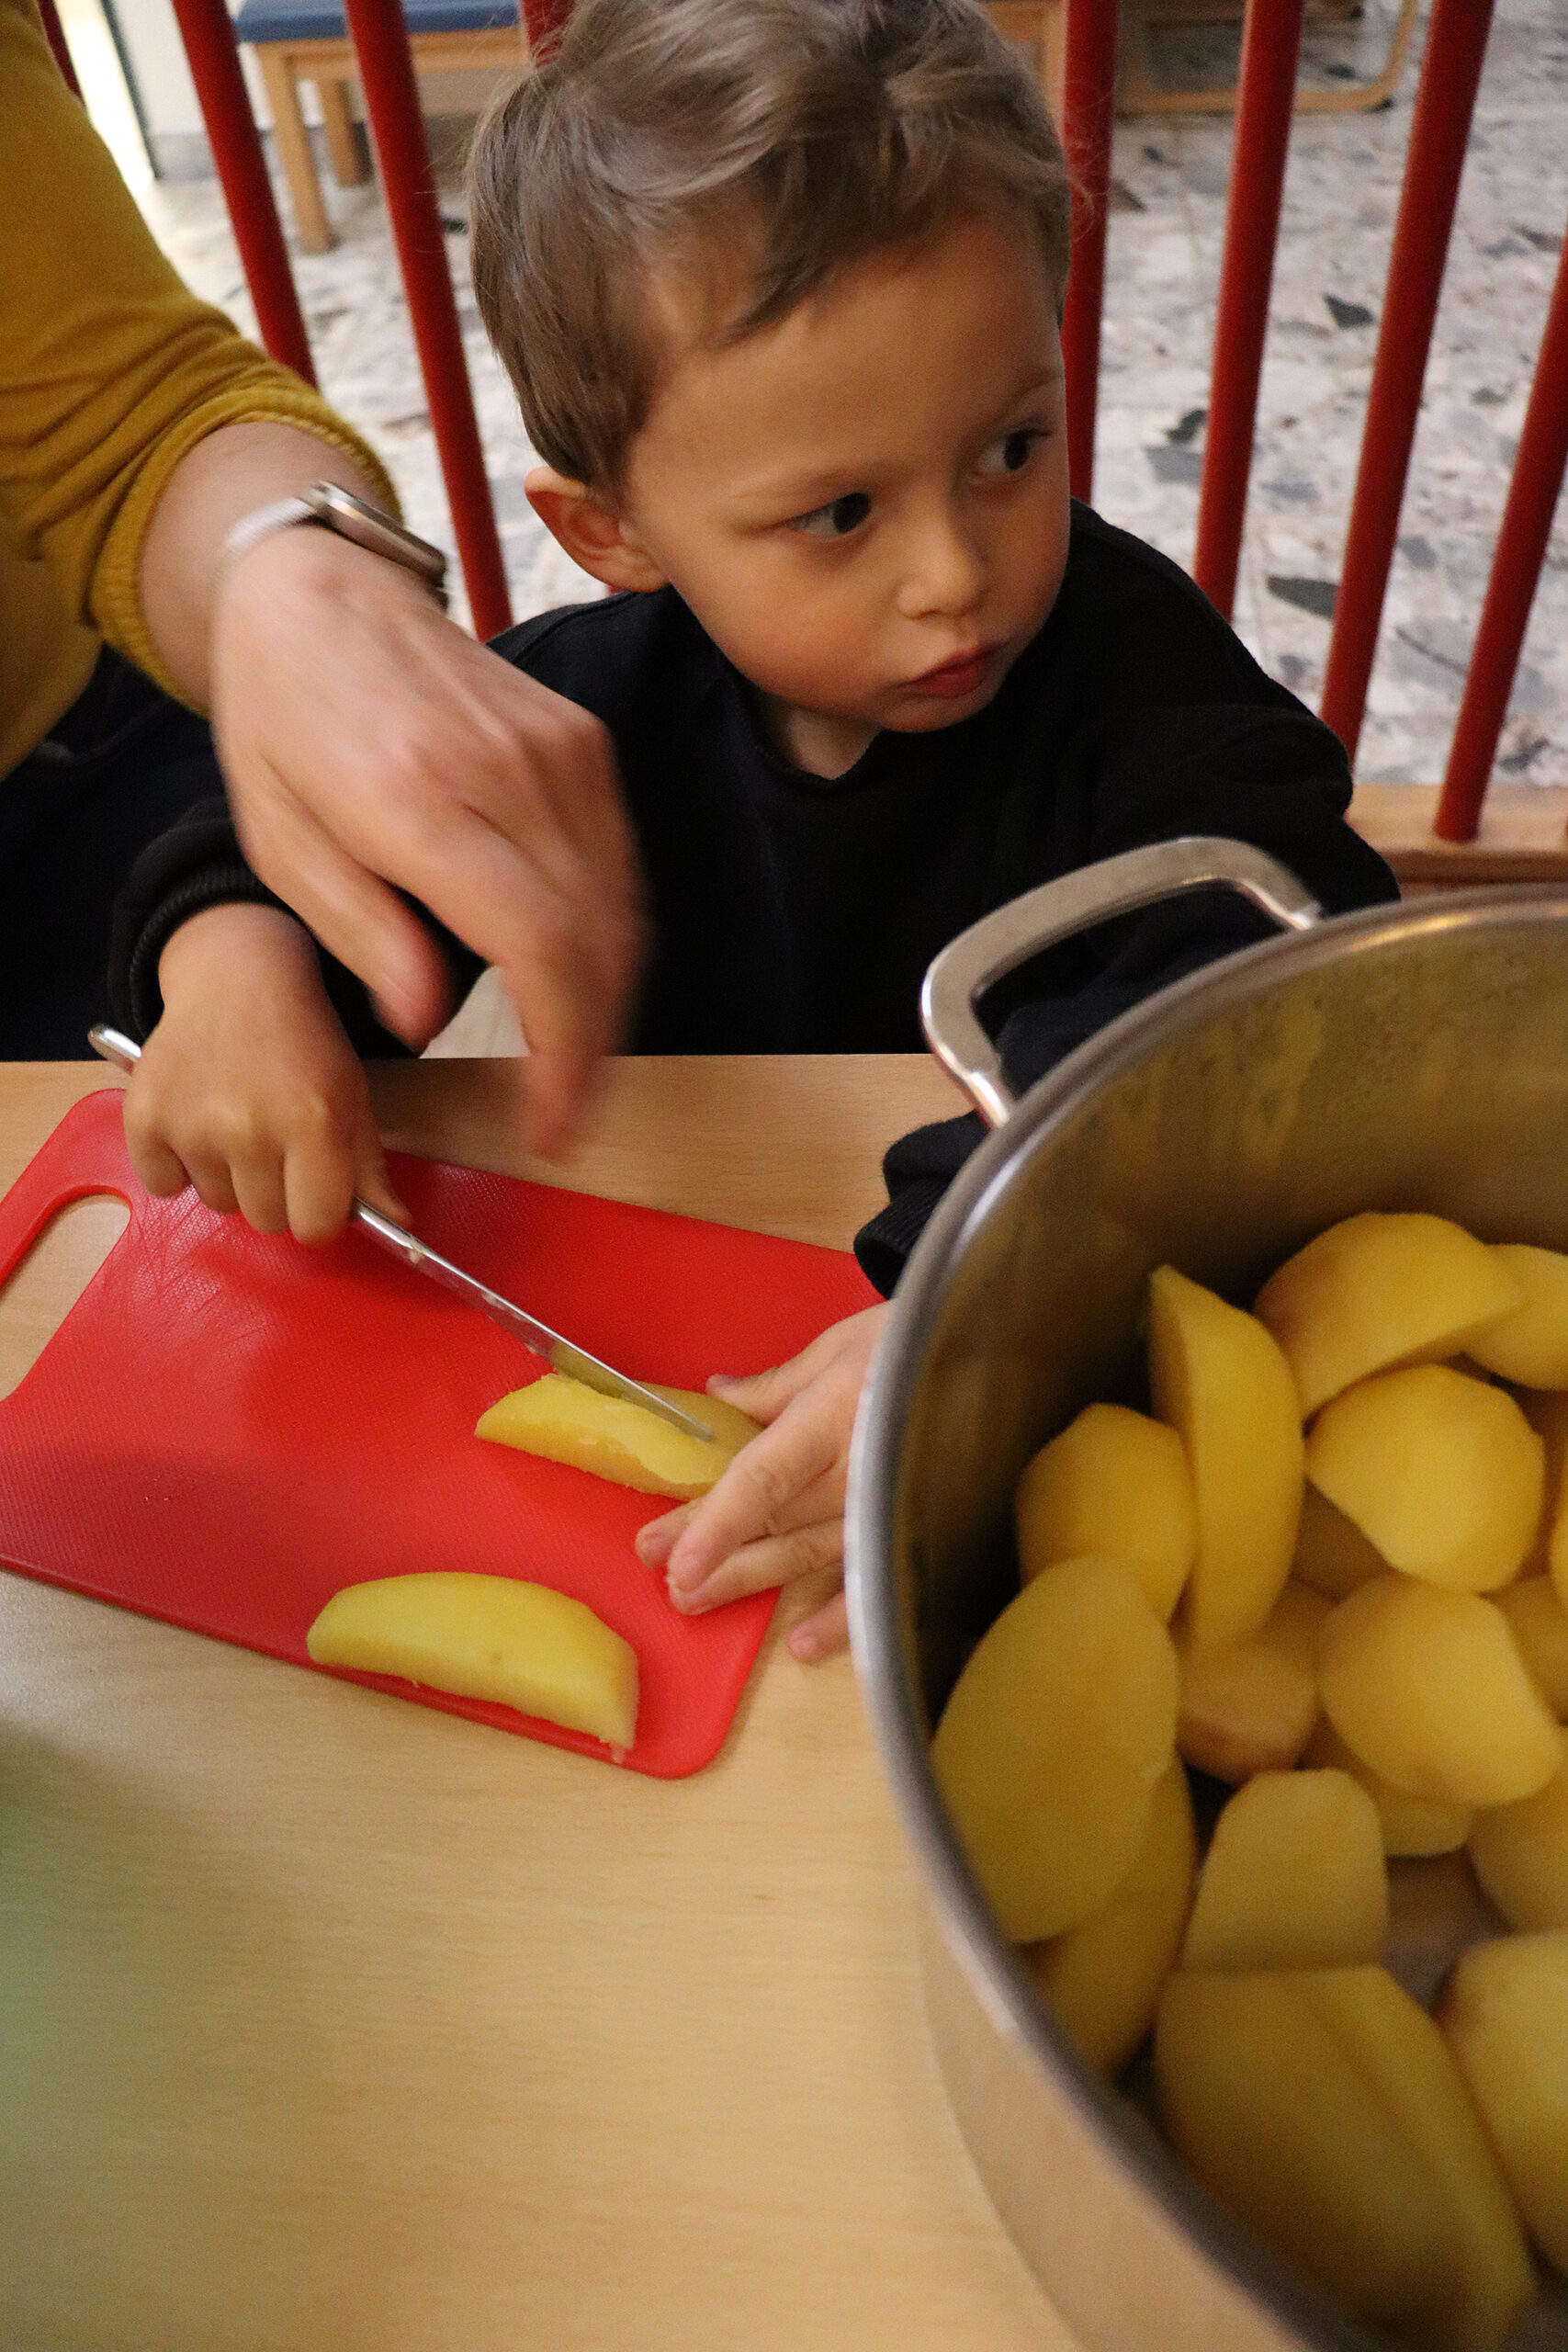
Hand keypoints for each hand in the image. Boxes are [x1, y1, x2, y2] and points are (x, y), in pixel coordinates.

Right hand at [123, 903, 406, 1243]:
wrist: (238, 981)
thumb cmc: (304, 1045)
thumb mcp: (351, 1096)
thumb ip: (369, 1167)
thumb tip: (395, 1224)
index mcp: (315, 1123)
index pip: (315, 1226)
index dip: (319, 1213)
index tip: (315, 1191)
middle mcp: (250, 1129)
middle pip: (266, 1220)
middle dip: (275, 1194)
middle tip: (274, 1144)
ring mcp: (192, 1125)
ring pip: (217, 1203)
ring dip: (227, 1176)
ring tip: (234, 1122)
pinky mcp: (144, 1118)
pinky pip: (162, 1185)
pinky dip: (175, 1165)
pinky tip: (194, 1122)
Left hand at [209, 525, 644, 1155]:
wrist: (321, 594)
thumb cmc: (284, 721)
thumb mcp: (282, 842)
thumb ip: (362, 934)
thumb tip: (429, 1019)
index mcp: (421, 799)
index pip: (540, 946)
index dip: (563, 1052)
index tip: (556, 1122)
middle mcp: (507, 770)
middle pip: (597, 940)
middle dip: (591, 1047)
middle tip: (564, 1114)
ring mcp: (559, 749)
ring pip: (622, 908)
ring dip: (606, 999)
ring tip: (569, 1061)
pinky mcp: (582, 740)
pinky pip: (619, 863)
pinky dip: (609, 935)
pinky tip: (575, 976)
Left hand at [633, 1305, 889, 1662]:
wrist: (998, 1355)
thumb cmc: (914, 1341)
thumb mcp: (841, 1345)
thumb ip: (777, 1384)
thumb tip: (719, 1397)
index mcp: (832, 1415)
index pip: (765, 1478)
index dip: (718, 1522)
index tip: (675, 1559)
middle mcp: (857, 1469)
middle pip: (773, 1522)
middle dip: (716, 1556)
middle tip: (665, 1583)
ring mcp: (884, 1505)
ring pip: (806, 1554)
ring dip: (750, 1581)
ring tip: (695, 1601)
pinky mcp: (909, 1527)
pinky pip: (870, 1578)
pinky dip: (840, 1619)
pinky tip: (801, 1645)